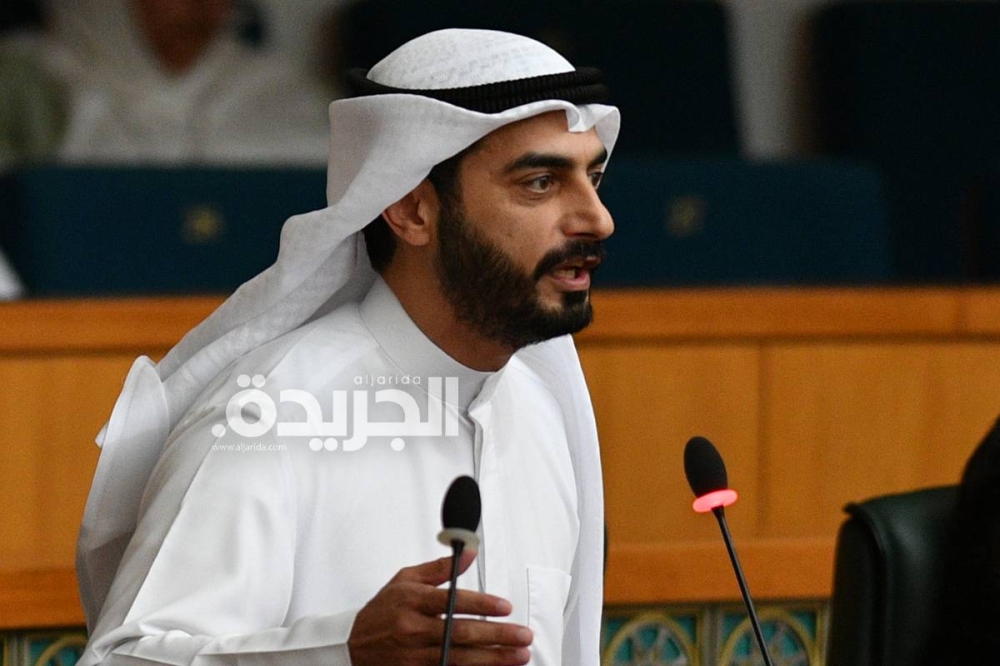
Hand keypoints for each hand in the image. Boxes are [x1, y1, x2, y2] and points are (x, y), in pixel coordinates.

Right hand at [347, 550, 532, 665]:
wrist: (351, 646)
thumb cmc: (382, 611)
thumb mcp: (405, 580)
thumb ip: (439, 568)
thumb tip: (468, 553)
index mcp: (412, 602)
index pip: (451, 602)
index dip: (481, 605)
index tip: (505, 607)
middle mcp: (413, 629)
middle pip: (461, 634)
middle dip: (497, 636)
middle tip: (523, 635)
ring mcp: (414, 656)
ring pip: (460, 659)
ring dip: (493, 659)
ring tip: (518, 655)